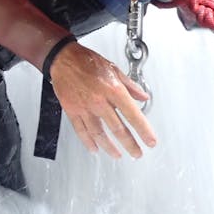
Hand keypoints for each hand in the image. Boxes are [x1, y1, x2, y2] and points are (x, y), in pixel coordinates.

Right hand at [49, 40, 157, 157]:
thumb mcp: (114, 69)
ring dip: (110, 147)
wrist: (63, 59)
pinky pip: (81, 131)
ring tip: (118, 154)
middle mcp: (99, 101)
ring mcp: (85, 107)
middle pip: (118, 129)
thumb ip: (130, 86)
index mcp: (113, 90)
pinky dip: (88, 142)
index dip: (144, 131)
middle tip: (137, 153)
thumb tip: (142, 97)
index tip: (150, 141)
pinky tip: (95, 148)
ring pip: (100, 134)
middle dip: (130, 144)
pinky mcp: (72, 110)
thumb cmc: (87, 61)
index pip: (133, 115)